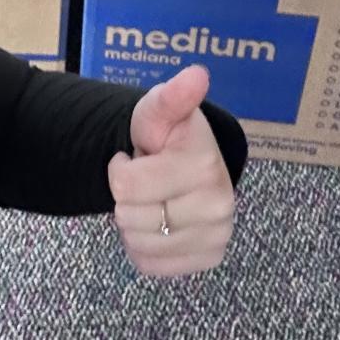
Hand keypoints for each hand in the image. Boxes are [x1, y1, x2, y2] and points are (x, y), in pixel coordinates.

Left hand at [107, 65, 235, 277]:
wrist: (190, 163)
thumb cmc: (169, 136)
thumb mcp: (160, 110)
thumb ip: (173, 96)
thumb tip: (196, 75)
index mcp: (206, 166)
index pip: (125, 186)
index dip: (120, 168)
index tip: (139, 156)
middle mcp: (219, 206)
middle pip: (129, 217)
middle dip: (128, 197)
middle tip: (148, 178)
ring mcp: (217, 236)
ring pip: (138, 243)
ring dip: (134, 222)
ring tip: (153, 198)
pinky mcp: (208, 258)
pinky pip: (150, 264)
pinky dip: (143, 246)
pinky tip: (158, 222)